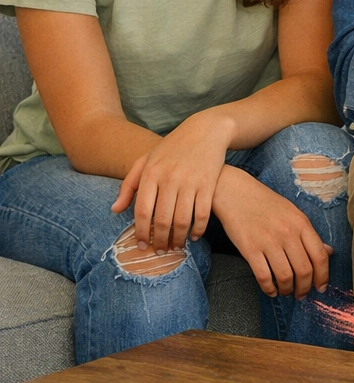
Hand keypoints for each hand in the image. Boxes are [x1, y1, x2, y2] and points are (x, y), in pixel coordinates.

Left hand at [111, 112, 235, 250]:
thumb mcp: (146, 161)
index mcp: (151, 174)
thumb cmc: (172, 148)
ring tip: (176, 246)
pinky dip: (199, 229)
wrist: (205, 130)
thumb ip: (128, 186)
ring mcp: (190, 181)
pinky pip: (202, 213)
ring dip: (179, 238)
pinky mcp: (208, 183)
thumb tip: (115, 211)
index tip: (142, 245)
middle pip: (162, 220)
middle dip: (160, 241)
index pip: (142, 211)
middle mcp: (169, 179)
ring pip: (182, 220)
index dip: (141, 232)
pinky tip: (195, 236)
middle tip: (160, 251)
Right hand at [212, 167, 331, 297]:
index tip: (321, 287)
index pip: (320, 256)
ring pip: (286, 276)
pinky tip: (270, 290)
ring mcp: (269, 241)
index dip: (323, 276)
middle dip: (305, 288)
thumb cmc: (266, 204)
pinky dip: (269, 288)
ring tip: (286, 292)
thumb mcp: (293, 214)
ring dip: (287, 290)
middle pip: (304, 270)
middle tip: (302, 295)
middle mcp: (288, 233)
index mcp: (302, 224)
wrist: (236, 193)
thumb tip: (329, 252)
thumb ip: (309, 235)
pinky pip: (264, 276)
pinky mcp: (250, 248)